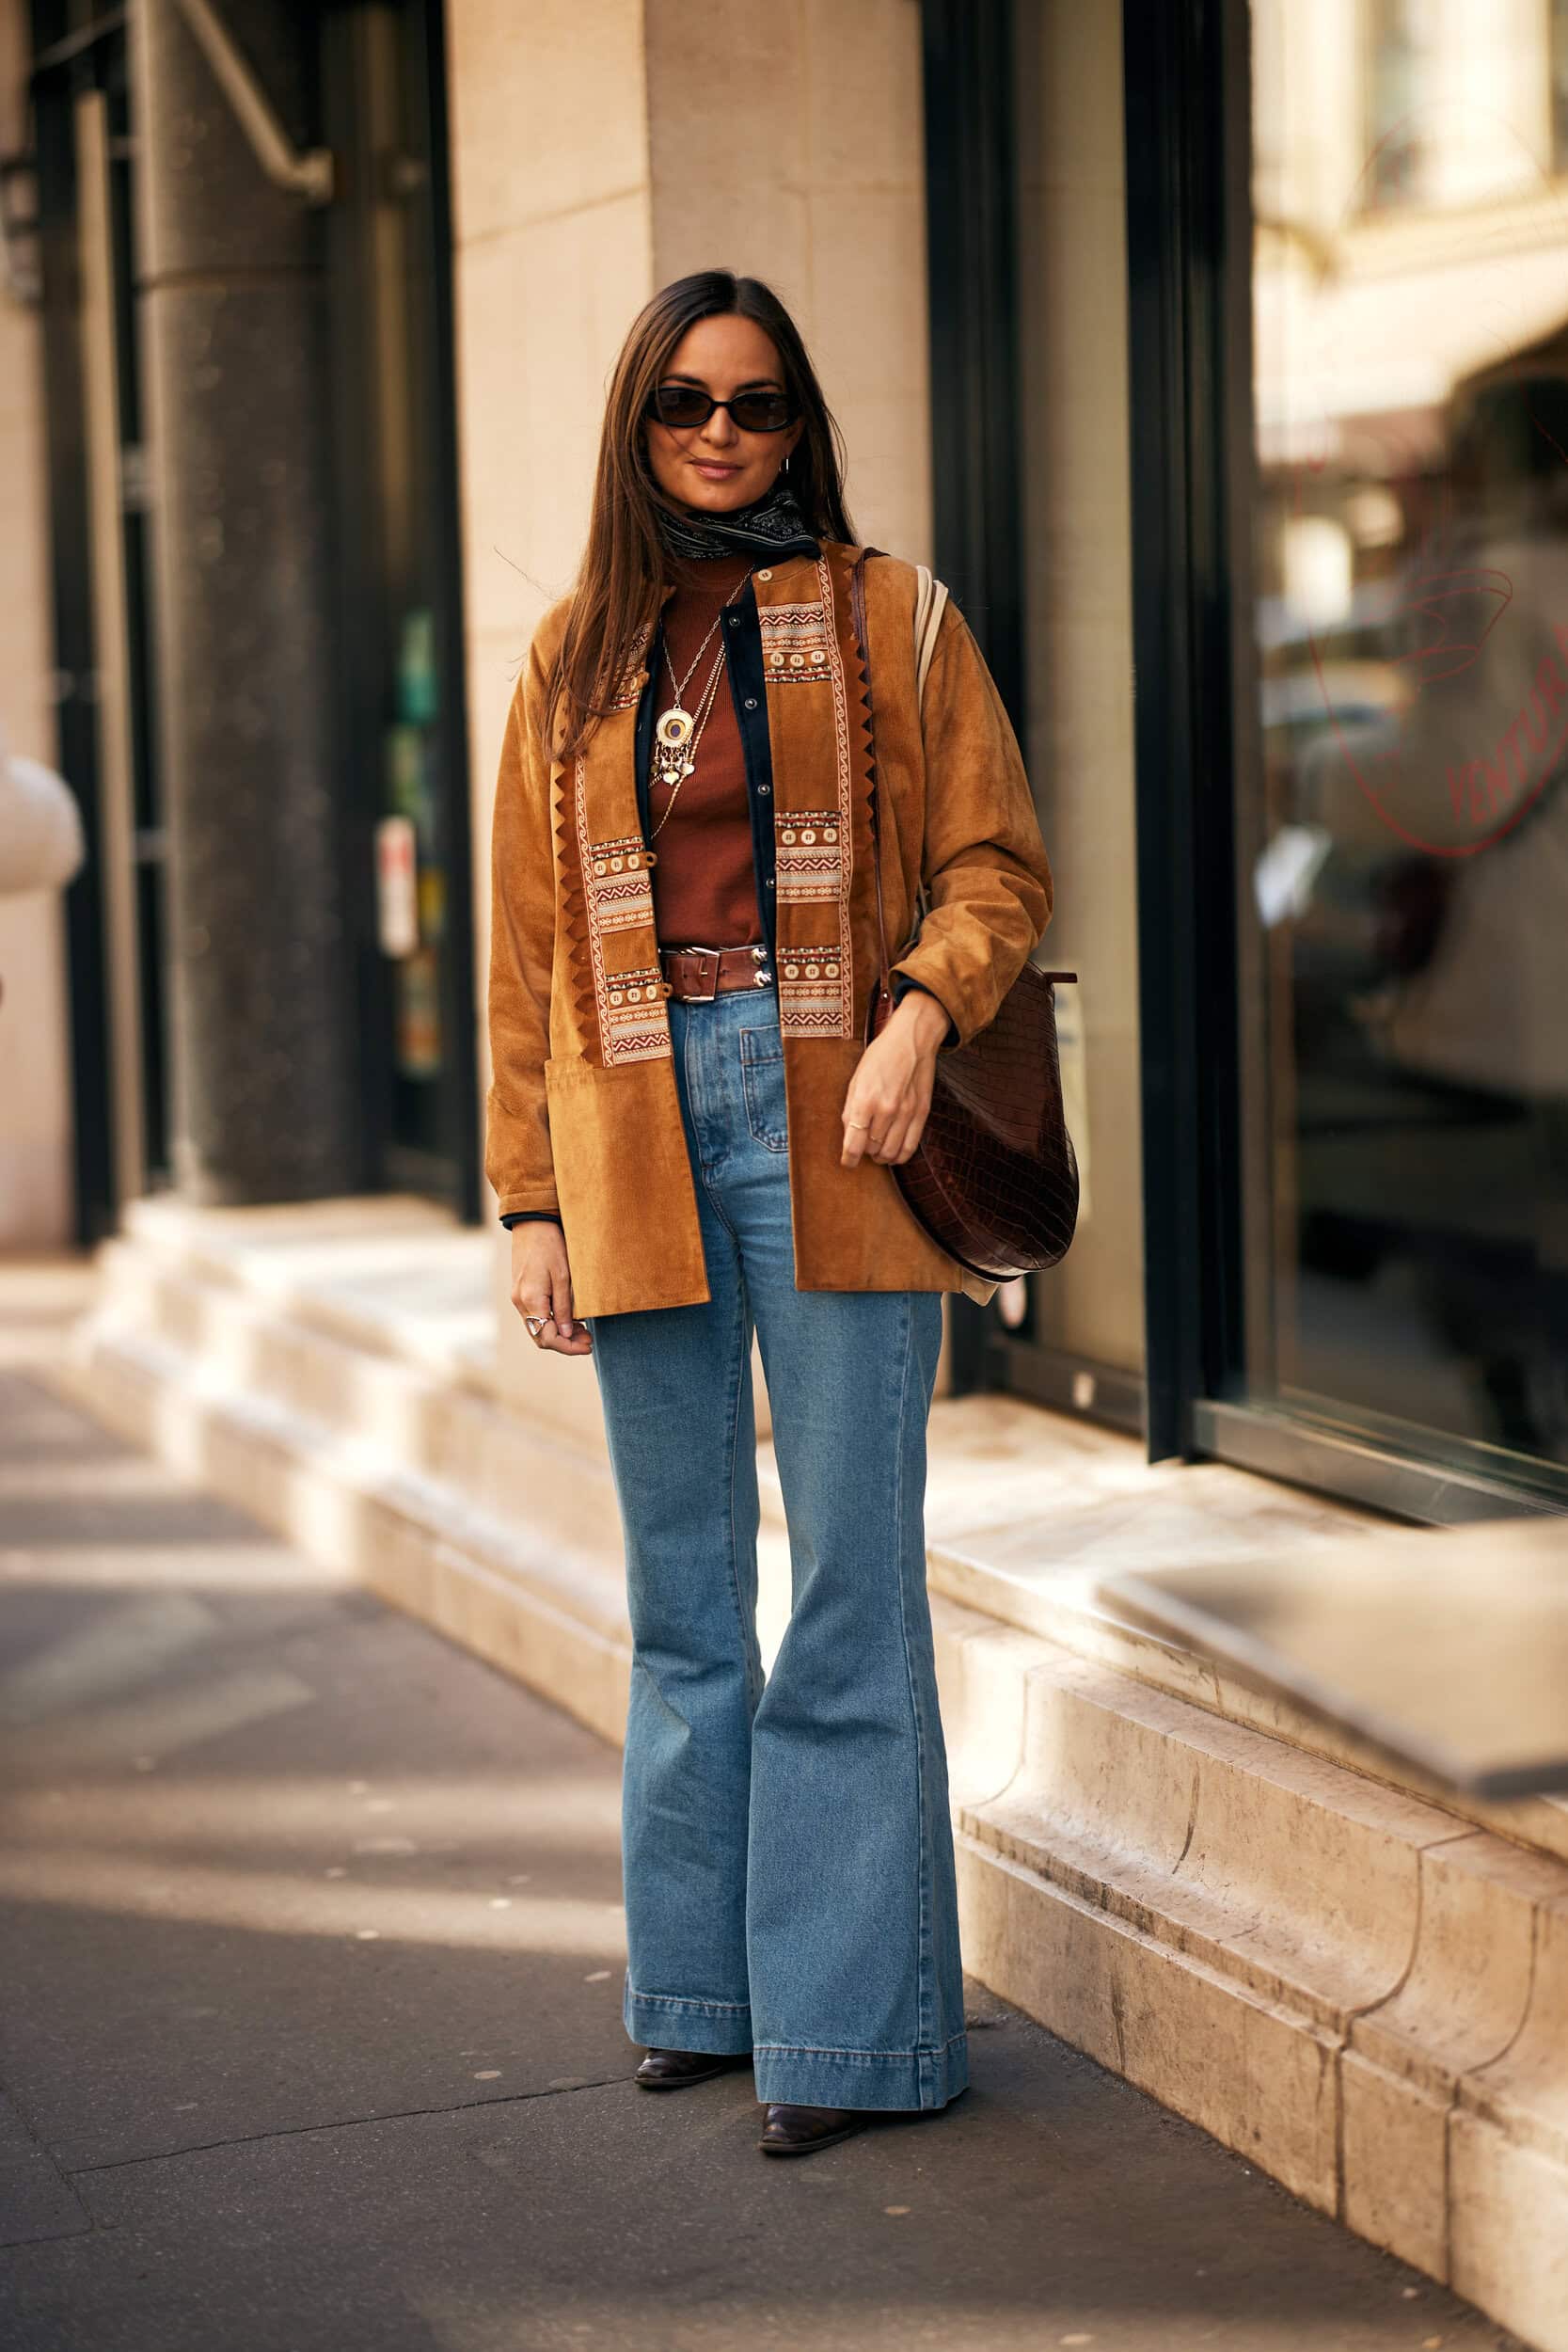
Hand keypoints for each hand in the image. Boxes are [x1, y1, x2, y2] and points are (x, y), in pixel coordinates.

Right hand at [509, 1222, 591, 1355]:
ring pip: (538, 1328)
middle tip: (589, 1339)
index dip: (569, 1347)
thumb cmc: (551, 1245)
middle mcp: (520, 1303)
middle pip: (541, 1337)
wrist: (532, 1223)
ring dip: (560, 1333)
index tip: (588, 1346)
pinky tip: (570, 1318)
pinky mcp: (521, 1292)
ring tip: (583, 1330)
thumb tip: (564, 1334)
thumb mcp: (563, 1277)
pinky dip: (552, 1322)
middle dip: (565, 1342)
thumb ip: (563, 1308)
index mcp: (531, 1300)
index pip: (547, 1338)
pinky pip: (536, 1316)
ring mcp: (519, 1298)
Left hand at [841, 989, 949, 1167]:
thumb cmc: (880, 1056)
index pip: (854, 1144)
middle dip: (865, 1153)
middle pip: (872, 1150)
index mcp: (865, 1100)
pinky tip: (893, 1153)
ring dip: (881, 1157)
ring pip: (891, 1153)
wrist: (912, 1039)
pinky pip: (910, 1147)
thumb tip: (849, 1135)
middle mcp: (886, 1109)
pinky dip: (900, 1156)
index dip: (849, 1159)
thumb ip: (851, 1109)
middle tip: (863, 1148)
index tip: (848, 1162)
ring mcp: (906, 1113)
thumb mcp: (856, 1079)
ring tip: (877, 1152)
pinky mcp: (922, 1113)